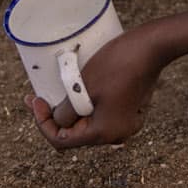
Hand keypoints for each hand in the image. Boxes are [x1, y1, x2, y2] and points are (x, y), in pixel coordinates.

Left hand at [28, 29, 162, 148]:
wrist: (151, 47)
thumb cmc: (117, 64)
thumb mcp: (83, 88)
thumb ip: (65, 111)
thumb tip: (58, 121)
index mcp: (104, 134)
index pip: (62, 140)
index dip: (43, 122)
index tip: (35, 101)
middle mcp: (117, 134)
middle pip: (76, 133)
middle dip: (55, 116)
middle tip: (39, 96)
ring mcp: (126, 123)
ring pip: (88, 123)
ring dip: (71, 110)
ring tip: (57, 92)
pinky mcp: (131, 110)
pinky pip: (101, 114)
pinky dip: (86, 105)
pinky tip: (78, 90)